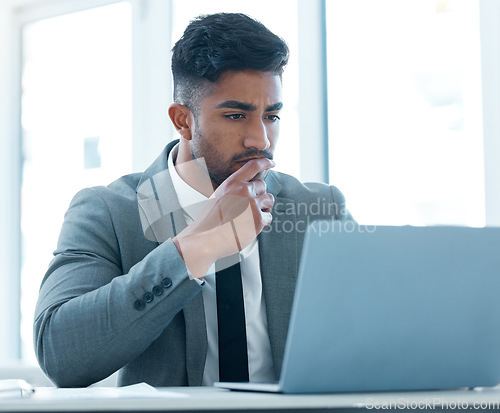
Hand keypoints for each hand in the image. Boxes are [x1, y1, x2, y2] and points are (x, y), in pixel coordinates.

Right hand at [173, 158, 274, 277]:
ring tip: (250, 217)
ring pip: (269, 200)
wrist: (207, 238)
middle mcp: (243, 190)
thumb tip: (253, 186)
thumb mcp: (220, 195)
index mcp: (232, 182)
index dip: (265, 162)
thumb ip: (236, 189)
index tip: (272, 163)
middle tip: (248, 208)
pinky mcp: (258, 219)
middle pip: (263, 185)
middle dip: (259, 195)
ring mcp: (252, 204)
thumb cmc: (212, 219)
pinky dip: (262, 223)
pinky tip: (249, 227)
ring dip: (263, 208)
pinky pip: (269, 217)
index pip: (254, 165)